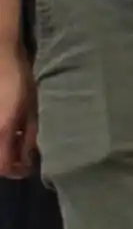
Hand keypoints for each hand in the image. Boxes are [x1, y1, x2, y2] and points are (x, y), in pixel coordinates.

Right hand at [0, 41, 36, 179]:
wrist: (1, 56)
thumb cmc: (21, 80)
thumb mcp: (32, 109)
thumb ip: (31, 136)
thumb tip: (29, 157)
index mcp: (3, 130)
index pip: (3, 166)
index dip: (16, 172)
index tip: (28, 167)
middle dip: (8, 162)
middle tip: (24, 155)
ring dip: (4, 150)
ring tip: (19, 140)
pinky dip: (2, 139)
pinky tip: (12, 129)